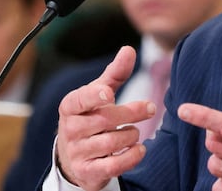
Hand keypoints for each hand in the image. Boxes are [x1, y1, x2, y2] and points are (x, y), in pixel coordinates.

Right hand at [56, 46, 154, 190]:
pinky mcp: (88, 171)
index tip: (109, 94)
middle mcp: (71, 129)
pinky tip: (140, 149)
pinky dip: (131, 157)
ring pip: (112, 142)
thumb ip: (115, 74)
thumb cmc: (91, 116)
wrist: (75, 156)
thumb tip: (129, 49)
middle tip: (151, 108)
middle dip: (132, 113)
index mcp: (71, 106)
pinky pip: (114, 166)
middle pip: (105, 119)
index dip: (94, 96)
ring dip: (132, 135)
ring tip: (135, 131)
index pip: (80, 99)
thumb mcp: (99, 94)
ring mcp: (78, 152)